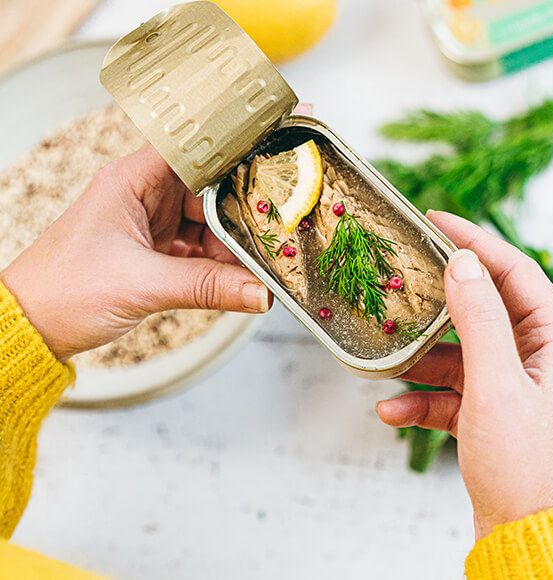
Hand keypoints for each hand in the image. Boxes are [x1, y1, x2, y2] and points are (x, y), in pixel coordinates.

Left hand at [0, 145, 271, 360]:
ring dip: (229, 243)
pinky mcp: (154, 248)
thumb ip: (207, 287)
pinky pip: (197, 246)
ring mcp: (150, 221)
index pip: (194, 149)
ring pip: (206, 220)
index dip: (235, 149)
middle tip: (272, 229)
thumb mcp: (143, 285)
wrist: (34, 325)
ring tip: (253, 262)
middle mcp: (144, 194)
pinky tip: (232, 275)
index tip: (272, 155)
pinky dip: (216, 261)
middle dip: (239, 211)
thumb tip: (259, 292)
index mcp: (133, 180)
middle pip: (209, 189)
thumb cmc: (64, 290)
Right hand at [376, 211, 552, 538]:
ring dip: (423, 359)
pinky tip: (391, 411)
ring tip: (388, 359)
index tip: (438, 221)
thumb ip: (480, 319)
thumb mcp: (496, 385)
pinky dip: (422, 399)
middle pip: (485, 309)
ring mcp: (512, 386)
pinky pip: (451, 392)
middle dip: (443, 300)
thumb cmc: (523, 465)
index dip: (477, 242)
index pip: (516, 272)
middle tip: (407, 277)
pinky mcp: (489, 413)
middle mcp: (538, 359)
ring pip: (461, 352)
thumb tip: (463, 263)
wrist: (525, 538)